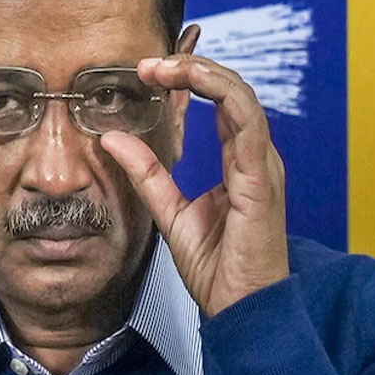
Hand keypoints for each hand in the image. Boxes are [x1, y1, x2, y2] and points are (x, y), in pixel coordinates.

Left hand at [100, 30, 288, 316]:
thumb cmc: (218, 268)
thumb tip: (113, 139)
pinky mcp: (259, 177)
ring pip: (240, 96)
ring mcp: (260, 164)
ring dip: (201, 73)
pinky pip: (247, 122)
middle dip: (190, 68)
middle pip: (231, 90)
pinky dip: (221, 94)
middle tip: (149, 64)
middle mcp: (254, 157)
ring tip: (162, 67)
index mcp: (239, 162)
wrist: (243, 311)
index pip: (220, 102)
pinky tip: (192, 82)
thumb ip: (147, 173)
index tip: (148, 72)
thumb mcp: (169, 211)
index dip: (188, 79)